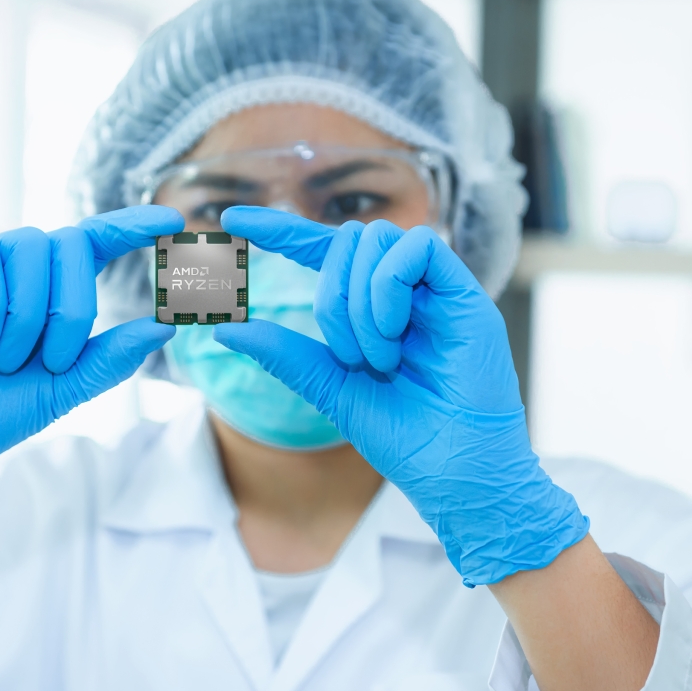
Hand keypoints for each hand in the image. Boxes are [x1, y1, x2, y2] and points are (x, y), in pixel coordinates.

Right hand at [0, 206, 181, 531]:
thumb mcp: (61, 389)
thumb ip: (110, 357)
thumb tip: (167, 325)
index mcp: (46, 294)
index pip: (94, 243)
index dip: (131, 226)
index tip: (174, 220)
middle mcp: (11, 273)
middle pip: (68, 244)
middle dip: (73, 305)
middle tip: (52, 360)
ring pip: (27, 246)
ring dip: (28, 314)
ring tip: (4, 361)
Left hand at [215, 206, 587, 585]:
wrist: (456, 472)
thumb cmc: (405, 439)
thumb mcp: (333, 390)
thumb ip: (287, 355)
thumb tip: (226, 328)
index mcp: (370, 308)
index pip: (322, 249)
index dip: (280, 229)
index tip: (231, 218)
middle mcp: (404, 291)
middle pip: (347, 241)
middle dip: (332, 296)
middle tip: (349, 357)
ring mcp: (435, 289)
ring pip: (377, 238)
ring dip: (360, 302)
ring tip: (380, 359)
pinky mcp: (465, 292)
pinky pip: (417, 247)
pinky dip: (390, 286)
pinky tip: (395, 332)